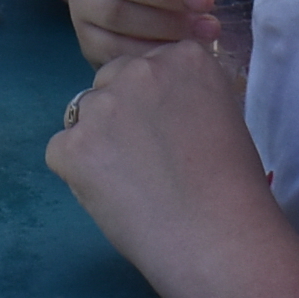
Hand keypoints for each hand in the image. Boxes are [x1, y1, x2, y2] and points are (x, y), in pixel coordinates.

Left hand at [46, 31, 291, 297]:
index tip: (169, 135)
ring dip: (97, 143)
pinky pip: (62, 152)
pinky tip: (114, 200)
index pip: (149, 66)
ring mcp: (101, 106)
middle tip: (145, 162)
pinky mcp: (72, 145)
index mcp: (184, 58)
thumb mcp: (222, 117)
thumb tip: (152, 112)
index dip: (154, 104)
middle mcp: (139, 70)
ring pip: (83, 116)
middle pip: (111, 82)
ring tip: (131, 185)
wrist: (221, 239)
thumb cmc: (236, 190)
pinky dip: (79, 176)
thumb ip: (184, 99)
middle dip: (120, 115)